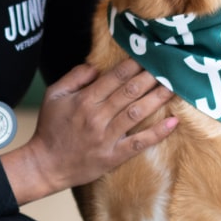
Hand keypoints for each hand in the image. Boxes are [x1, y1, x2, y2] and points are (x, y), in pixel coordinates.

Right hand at [0, 60, 178, 204]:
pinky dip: (157, 133)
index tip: (148, 55)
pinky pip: (139, 143)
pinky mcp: (113, 156)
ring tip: (174, 86)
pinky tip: (173, 122)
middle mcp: (97, 117)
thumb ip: (74, 77)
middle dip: (150, 77)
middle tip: (168, 66)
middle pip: (129, 92)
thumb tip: (96, 66)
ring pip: (137, 113)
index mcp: (84, 100)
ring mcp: (107, 138)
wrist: (46, 165)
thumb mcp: (53, 96)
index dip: (133, 65)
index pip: (114, 77)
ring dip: (157, 98)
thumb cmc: (50, 128)